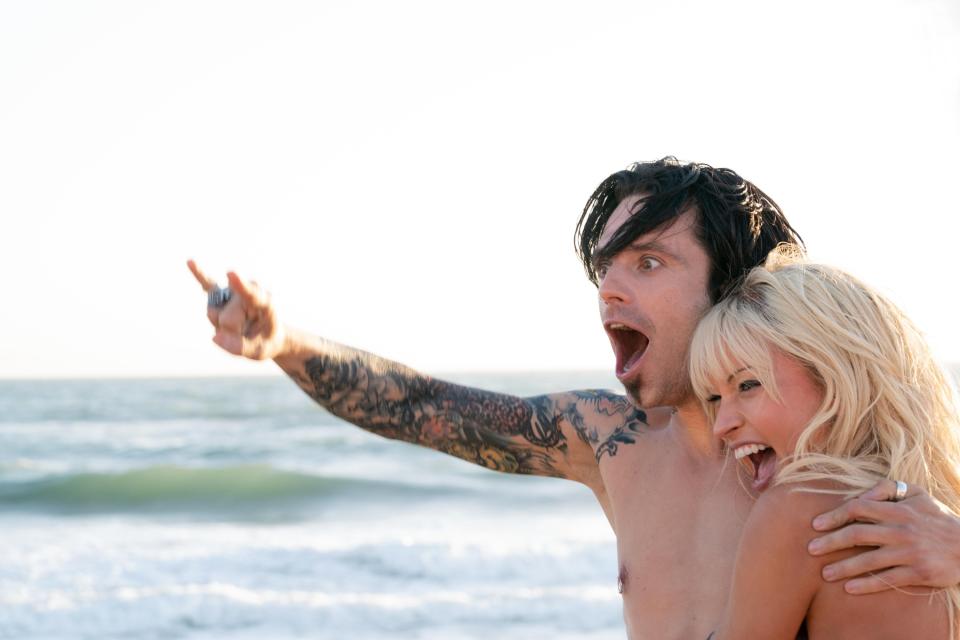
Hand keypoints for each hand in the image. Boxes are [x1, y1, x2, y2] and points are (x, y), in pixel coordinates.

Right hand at [187, 260, 286, 359]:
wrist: (267, 334)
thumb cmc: (266, 340)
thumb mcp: (259, 352)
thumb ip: (240, 347)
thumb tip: (215, 337)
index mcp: (266, 303)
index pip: (252, 295)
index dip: (240, 285)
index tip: (231, 274)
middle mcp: (249, 291)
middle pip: (226, 318)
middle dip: (231, 332)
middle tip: (246, 332)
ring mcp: (234, 291)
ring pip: (213, 313)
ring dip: (220, 326)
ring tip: (237, 325)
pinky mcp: (222, 292)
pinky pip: (207, 284)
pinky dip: (198, 273)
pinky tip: (190, 262)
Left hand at [807, 479, 959, 593]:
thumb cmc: (936, 518)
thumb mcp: (917, 494)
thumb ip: (887, 489)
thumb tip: (858, 495)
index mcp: (898, 508)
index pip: (858, 507)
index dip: (834, 515)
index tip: (816, 525)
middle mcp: (902, 529)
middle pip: (857, 534)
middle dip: (831, 542)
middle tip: (810, 549)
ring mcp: (910, 552)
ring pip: (869, 559)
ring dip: (844, 567)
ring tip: (824, 573)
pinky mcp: (919, 573)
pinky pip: (887, 579)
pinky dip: (867, 584)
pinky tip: (849, 588)